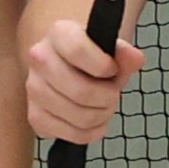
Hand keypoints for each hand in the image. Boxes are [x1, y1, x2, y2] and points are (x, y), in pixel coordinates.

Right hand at [25, 12, 135, 148]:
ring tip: (104, 106)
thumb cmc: (92, 58)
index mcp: (58, 33)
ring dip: (101, 116)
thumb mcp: (111, 49)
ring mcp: (33, 89)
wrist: (67, 66)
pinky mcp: (35, 116)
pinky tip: (95, 122)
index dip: (102, 66)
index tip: (112, 69)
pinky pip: (71, 134)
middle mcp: (39, 59)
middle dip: (108, 98)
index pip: (77, 51)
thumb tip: (134, 58)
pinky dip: (91, 132)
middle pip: (81, 91)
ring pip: (79, 116)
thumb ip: (124, 54)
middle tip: (113, 94)